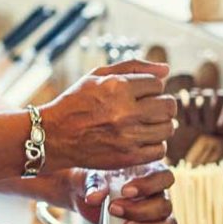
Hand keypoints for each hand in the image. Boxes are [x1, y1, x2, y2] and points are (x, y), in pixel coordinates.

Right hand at [41, 59, 174, 171]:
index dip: (150, 88)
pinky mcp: (128, 157)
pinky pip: (160, 150)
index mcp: (118, 87)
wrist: (53, 135)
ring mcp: (128, 136)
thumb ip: (132, 67)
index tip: (139, 94)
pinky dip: (154, 144)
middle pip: (168, 106)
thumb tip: (166, 69)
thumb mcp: (97, 76)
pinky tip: (139, 139)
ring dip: (159, 124)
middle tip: (148, 108)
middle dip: (161, 104)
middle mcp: (125, 111)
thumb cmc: (75, 102)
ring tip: (143, 124)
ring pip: (168, 128)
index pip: (157, 85)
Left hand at [70, 164, 177, 223]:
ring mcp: (155, 213)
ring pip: (167, 223)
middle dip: (140, 210)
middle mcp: (157, 193)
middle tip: (114, 210)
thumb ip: (93, 185)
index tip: (125, 192)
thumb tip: (93, 198)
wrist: (83, 197)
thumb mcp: (90, 178)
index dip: (148, 186)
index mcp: (149, 173)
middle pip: (164, 204)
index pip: (163, 177)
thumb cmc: (92, 181)